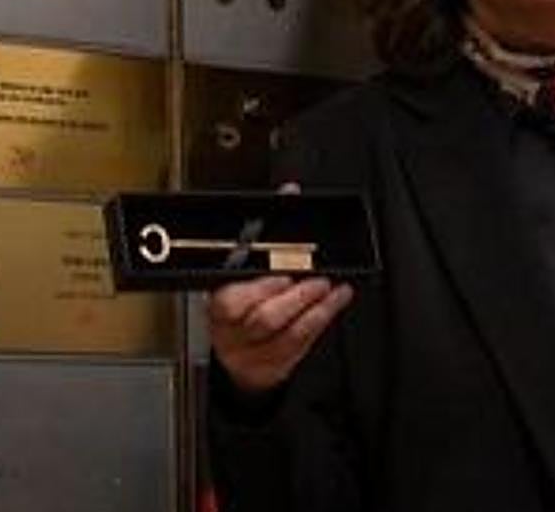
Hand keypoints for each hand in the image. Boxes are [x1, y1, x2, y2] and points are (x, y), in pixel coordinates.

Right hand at [207, 181, 354, 393]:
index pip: (230, 294)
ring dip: (312, 309)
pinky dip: (321, 320)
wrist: (237, 348)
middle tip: (317, 279)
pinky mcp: (272, 363)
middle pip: (258, 315)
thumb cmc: (242, 295)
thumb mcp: (245, 260)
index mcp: (218, 295)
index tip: (283, 273)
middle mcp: (230, 325)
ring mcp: (250, 348)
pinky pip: (299, 344)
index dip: (259, 285)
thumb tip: (290, 191)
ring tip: (331, 289)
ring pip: (281, 332)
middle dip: (292, 297)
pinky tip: (336, 301)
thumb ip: (265, 228)